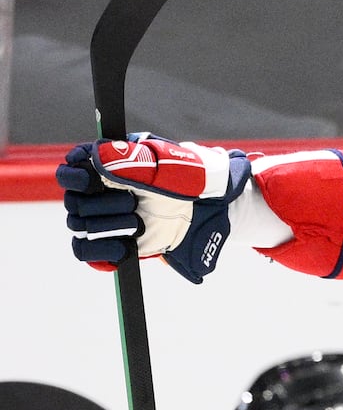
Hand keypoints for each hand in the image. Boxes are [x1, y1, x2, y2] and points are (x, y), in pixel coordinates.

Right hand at [57, 134, 252, 283]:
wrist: (207, 212)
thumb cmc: (190, 181)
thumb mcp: (169, 164)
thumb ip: (133, 159)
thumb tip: (99, 157)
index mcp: (105, 168)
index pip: (68, 173)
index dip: (75, 178)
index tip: (94, 180)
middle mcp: (97, 194)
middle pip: (74, 203)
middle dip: (104, 204)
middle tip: (133, 202)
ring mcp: (102, 219)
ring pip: (80, 226)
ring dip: (109, 226)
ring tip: (139, 223)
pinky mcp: (108, 244)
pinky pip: (85, 252)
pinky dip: (103, 250)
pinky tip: (126, 247)